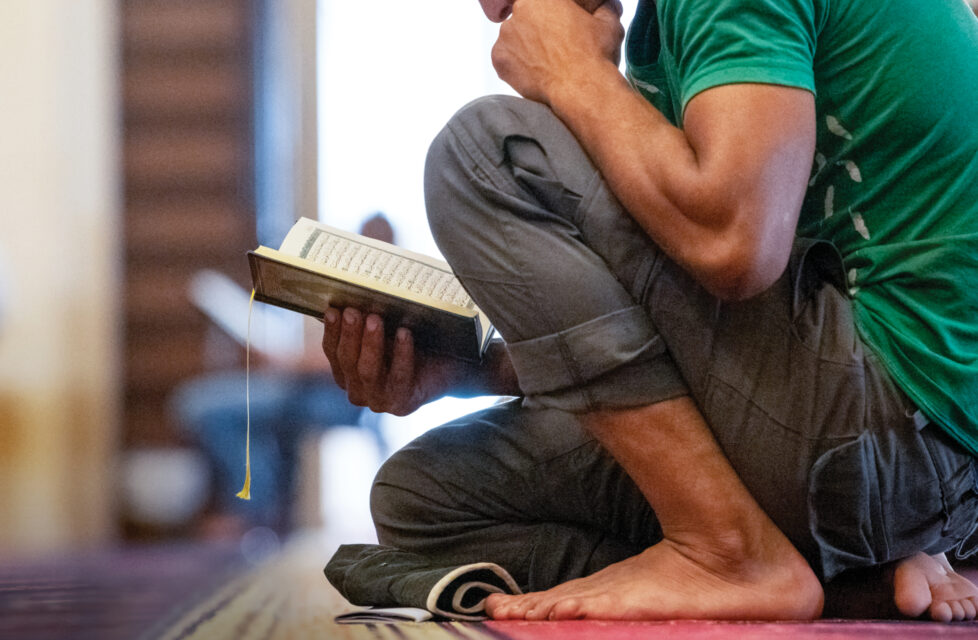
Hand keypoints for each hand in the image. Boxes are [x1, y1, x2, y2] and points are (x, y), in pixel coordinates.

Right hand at [321, 307, 478, 415]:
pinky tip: (404, 333)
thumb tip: (346, 301)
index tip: (333, 310)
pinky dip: (401, 353)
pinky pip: (399, 376)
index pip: (333, 352)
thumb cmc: (413, 346)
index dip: (332, 331)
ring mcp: (379, 401)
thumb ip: (365, 323)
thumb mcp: (386, 332)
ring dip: (370, 343)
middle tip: (353, 311)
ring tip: (375, 319)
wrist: (449, 367)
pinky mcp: (402, 404)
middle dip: (349, 334)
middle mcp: (358, 391)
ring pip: (367, 371)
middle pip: (348, 361)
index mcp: (347, 374)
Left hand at [491, 0, 623, 103]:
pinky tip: (536, 73)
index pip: (546, 5)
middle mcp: (519, 10)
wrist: (581, 89)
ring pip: (515, 38)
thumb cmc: (594, 55)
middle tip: (556, 47)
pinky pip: (505, 59)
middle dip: (539, 30)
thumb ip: (604, 8)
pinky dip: (517, 66)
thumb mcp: (608, 23)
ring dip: (527, 47)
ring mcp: (506, 35)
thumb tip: (606, 6)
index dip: (556, 18)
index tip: (562, 29)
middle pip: (527, 18)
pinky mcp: (498, 59)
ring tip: (547, 63)